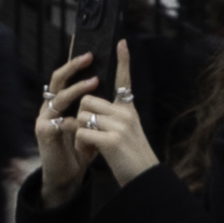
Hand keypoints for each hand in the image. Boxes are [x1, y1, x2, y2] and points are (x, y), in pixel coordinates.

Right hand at [27, 51, 104, 197]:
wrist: (66, 175)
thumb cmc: (79, 149)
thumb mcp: (91, 125)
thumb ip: (96, 109)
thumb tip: (115, 88)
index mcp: (62, 101)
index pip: (68, 75)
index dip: (73, 58)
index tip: (82, 38)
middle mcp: (51, 106)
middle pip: (59, 78)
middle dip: (74, 66)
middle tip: (90, 56)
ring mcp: (45, 118)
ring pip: (58, 97)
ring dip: (76, 89)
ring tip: (94, 82)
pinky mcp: (43, 133)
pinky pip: (56, 122)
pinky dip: (69, 119)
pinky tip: (80, 119)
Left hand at [56, 68, 156, 187]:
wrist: (144, 180)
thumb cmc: (130, 158)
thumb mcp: (125, 133)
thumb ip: (111, 118)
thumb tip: (87, 108)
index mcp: (129, 110)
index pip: (125, 81)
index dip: (123, 61)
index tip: (121, 42)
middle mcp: (126, 114)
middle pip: (87, 101)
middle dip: (81, 117)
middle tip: (88, 136)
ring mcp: (119, 126)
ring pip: (81, 115)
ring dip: (78, 132)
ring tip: (90, 147)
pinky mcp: (111, 140)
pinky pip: (81, 131)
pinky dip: (80, 144)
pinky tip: (91, 154)